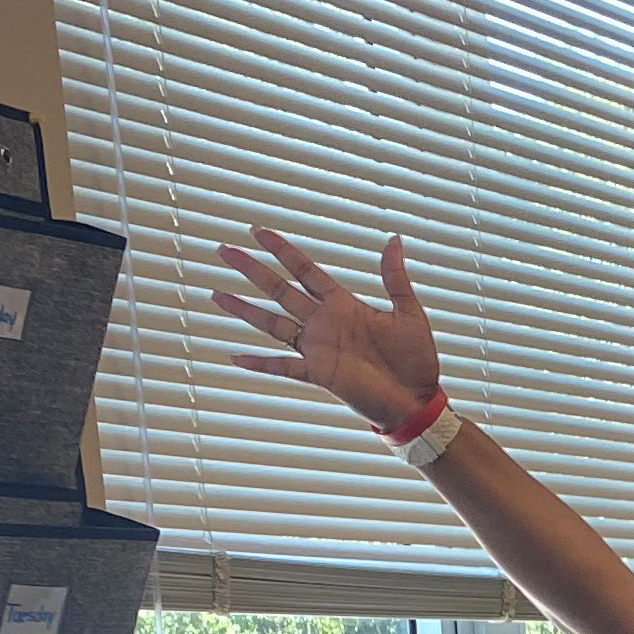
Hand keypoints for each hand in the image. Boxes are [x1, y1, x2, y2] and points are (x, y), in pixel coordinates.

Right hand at [214, 225, 441, 432]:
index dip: (283, 251)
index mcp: (343, 305)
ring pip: (273, 323)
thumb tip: (394, 240)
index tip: (259, 232)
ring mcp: (318, 348)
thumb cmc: (417, 360)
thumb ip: (395, 279)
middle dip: (252, 270)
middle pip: (280, 290)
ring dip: (245, 310)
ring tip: (217, 295)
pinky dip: (259, 363)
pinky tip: (235, 357)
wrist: (417, 400)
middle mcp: (324, 323)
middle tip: (224, 251)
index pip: (306, 271)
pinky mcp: (319, 373)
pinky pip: (283, 366)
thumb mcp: (409, 314)